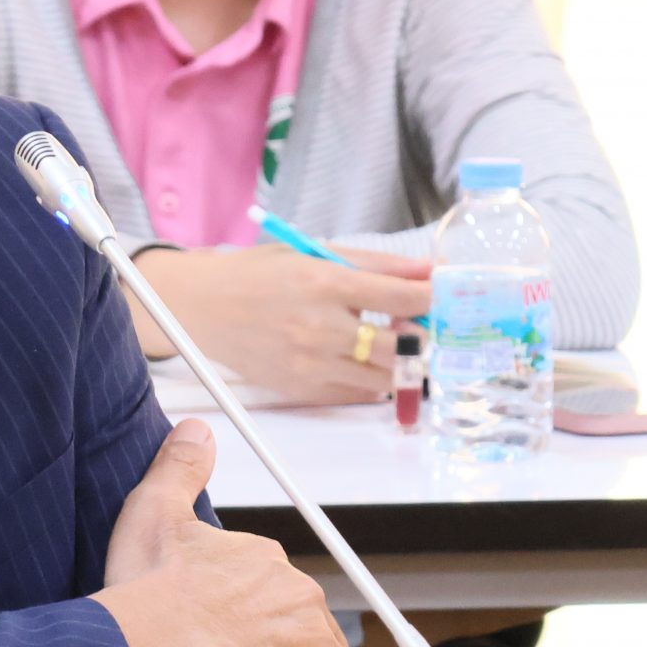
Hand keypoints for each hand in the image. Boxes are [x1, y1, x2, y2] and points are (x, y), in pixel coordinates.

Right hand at [90, 419, 363, 646]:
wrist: (154, 643)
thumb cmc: (148, 588)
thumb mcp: (154, 511)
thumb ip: (179, 468)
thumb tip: (196, 429)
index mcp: (265, 561)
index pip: (280, 592)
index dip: (260, 617)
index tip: (234, 634)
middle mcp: (300, 596)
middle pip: (311, 630)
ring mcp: (315, 644)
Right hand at [134, 244, 429, 403]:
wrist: (203, 307)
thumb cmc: (259, 275)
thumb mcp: (314, 254)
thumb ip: (376, 265)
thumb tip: (430, 271)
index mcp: (324, 282)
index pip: (403, 297)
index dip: (433, 298)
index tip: (442, 296)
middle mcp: (319, 326)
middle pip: (400, 346)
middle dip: (419, 336)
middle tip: (416, 324)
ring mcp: (309, 362)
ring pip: (384, 377)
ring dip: (396, 362)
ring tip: (386, 341)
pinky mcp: (300, 387)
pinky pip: (355, 393)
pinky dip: (367, 378)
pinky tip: (355, 357)